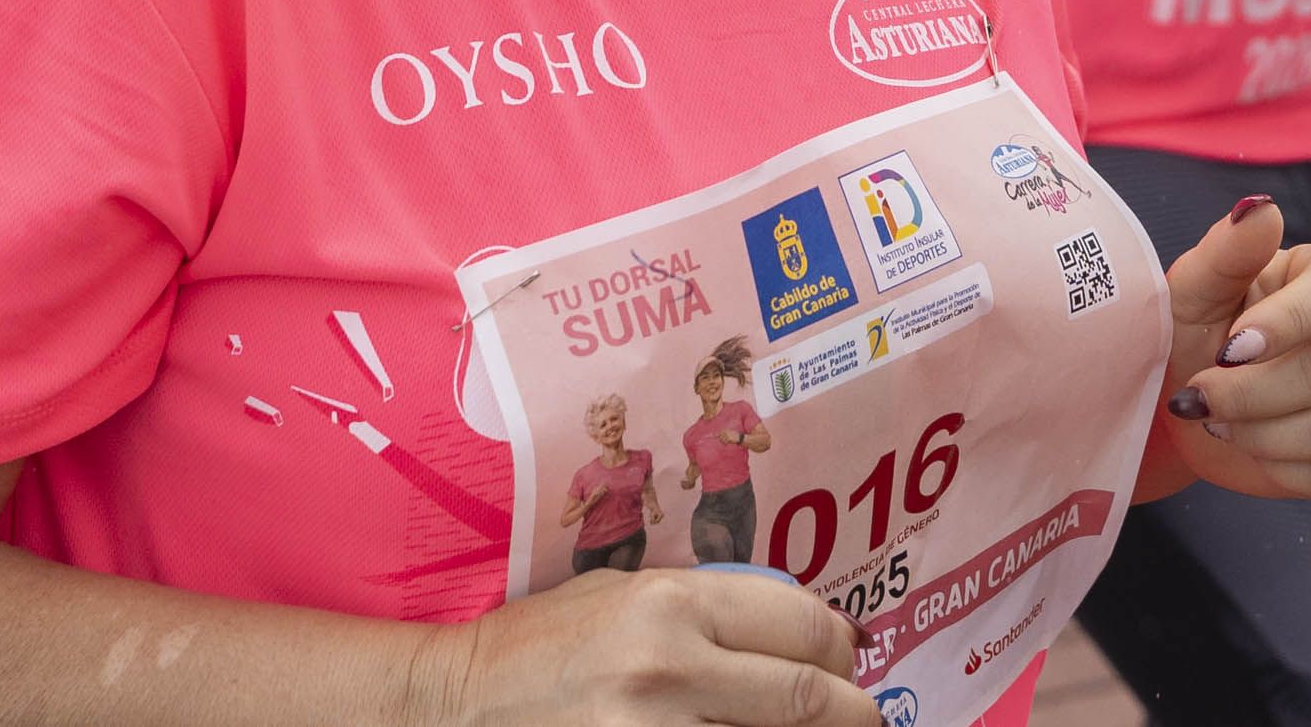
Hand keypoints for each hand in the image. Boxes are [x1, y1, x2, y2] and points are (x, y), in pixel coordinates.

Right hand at [421, 565, 873, 726]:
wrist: (453, 709)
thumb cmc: (537, 648)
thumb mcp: (619, 595)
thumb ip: (703, 608)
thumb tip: (792, 631)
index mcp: (670, 604)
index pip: (803, 625)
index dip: (841, 648)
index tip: (847, 660)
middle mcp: (670, 668)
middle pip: (809, 699)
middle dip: (850, 711)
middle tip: (858, 716)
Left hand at [1154, 195, 1310, 504]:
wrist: (1197, 401)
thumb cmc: (1197, 330)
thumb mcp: (1196, 288)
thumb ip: (1228, 249)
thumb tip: (1261, 207)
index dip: (1286, 323)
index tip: (1230, 347)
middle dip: (1250, 394)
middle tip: (1199, 397)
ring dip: (1261, 435)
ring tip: (1218, 421)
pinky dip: (1282, 469)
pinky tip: (1250, 447)